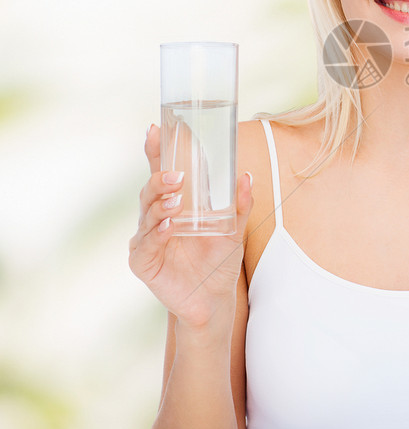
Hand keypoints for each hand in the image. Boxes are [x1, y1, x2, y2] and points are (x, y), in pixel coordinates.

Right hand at [128, 125, 252, 328]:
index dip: (157, 151)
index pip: (163, 171)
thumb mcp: (235, 229)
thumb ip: (239, 203)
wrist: (214, 299)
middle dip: (161, 178)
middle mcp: (157, 217)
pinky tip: (168, 226)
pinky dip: (157, 233)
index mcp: (176, 203)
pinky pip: (146, 243)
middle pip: (151, 189)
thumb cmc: (219, 260)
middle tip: (178, 175)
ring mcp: (147, 238)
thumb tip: (246, 175)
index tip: (156, 129)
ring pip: (146, 213)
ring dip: (160, 203)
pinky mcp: (144, 262)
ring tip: (176, 200)